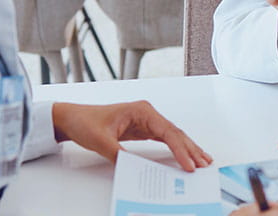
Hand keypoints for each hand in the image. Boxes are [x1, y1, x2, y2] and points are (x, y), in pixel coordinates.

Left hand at [52, 101, 212, 171]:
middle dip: (191, 149)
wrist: (72, 118)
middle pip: (176, 133)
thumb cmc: (85, 122)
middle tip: (205, 164)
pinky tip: (185, 156)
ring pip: (173, 136)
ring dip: (188, 148)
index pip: (168, 131)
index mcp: (141, 110)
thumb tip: (133, 167)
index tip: (189, 163)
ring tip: (203, 160)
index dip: (180, 149)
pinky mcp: (143, 130)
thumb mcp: (100, 140)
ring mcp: (147, 122)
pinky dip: (177, 148)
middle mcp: (147, 114)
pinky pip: (165, 140)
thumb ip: (118, 153)